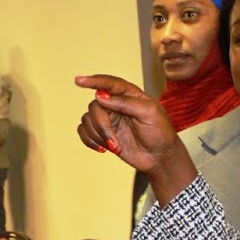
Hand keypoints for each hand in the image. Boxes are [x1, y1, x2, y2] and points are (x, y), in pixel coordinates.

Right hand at [74, 74, 196, 203]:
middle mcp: (116, 104)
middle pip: (95, 106)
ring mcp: (108, 119)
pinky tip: (103, 149)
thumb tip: (101, 97)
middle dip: (102, 126)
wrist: (159, 157)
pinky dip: (89, 140)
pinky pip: (83, 131)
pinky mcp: (102, 133)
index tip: (79, 81)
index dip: (93, 81)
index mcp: (129, 94)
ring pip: (87, 119)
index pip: (108, 83)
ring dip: (97, 135)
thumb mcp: (149, 113)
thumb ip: (126, 102)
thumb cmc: (160, 132)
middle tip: (113, 141)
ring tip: (114, 146)